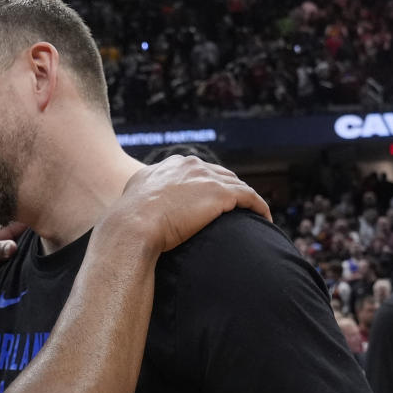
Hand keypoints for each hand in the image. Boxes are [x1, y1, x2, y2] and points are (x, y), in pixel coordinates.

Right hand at [106, 155, 270, 253]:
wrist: (133, 226)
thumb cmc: (128, 223)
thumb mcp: (131, 202)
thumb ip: (140, 197)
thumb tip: (134, 208)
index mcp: (167, 166)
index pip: (195, 171)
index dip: (205, 185)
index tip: (209, 200)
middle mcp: (188, 165)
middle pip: (218, 174)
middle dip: (228, 188)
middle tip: (235, 208)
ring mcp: (206, 177)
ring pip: (236, 184)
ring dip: (245, 198)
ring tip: (252, 214)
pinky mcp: (221, 193)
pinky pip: (249, 197)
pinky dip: (259, 206)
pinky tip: (264, 218)